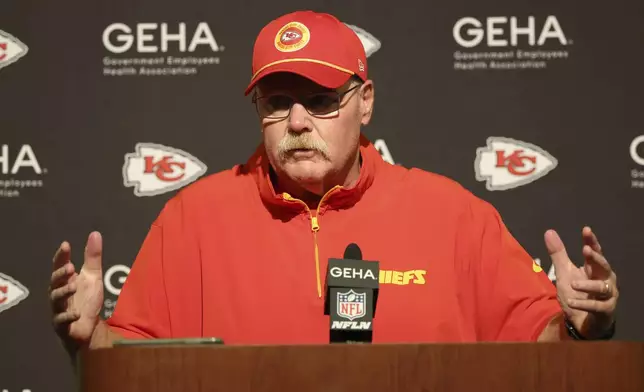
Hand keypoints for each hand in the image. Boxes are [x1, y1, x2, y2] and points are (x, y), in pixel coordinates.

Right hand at [49, 231, 103, 351]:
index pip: (60, 265)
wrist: (88, 327)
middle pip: (55, 282)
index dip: (61, 255)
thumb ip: (93, 257)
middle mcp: (58, 293)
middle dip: (61, 274)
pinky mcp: (63, 325)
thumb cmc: (87, 299)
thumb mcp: (93, 276)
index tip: (65, 245)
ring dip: (63, 292)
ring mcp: (59, 309)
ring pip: (56, 300)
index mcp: (65, 280)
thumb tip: (95, 233)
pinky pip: (62, 321)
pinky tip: (77, 313)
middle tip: (70, 267)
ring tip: (73, 286)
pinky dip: (68, 316)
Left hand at [545, 226, 617, 338]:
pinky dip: (584, 303)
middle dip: (596, 258)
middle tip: (586, 250)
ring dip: (587, 285)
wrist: (582, 320)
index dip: (591, 241)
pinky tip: (571, 301)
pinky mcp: (605, 310)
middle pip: (604, 266)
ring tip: (573, 284)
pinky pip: (596, 306)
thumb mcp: (564, 272)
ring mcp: (607, 295)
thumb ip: (558, 253)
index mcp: (594, 268)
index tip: (586, 230)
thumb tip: (549, 231)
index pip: (595, 252)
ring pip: (602, 287)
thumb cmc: (576, 293)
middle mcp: (604, 279)